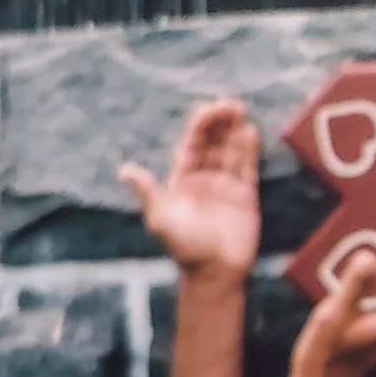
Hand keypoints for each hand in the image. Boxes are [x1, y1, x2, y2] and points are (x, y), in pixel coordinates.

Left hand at [119, 99, 261, 277]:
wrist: (214, 272)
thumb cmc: (184, 246)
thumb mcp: (160, 218)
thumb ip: (148, 191)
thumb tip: (124, 170)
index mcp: (182, 179)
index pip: (192, 144)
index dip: (200, 125)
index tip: (208, 107)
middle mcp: (205, 178)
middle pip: (213, 142)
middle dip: (220, 122)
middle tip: (230, 103)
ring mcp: (226, 186)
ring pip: (231, 151)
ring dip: (235, 131)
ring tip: (241, 110)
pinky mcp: (246, 196)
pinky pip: (248, 167)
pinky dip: (249, 150)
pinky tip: (251, 132)